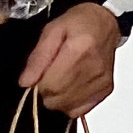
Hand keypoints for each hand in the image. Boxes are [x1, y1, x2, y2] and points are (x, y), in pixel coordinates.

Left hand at [19, 3, 120, 117]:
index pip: (50, 86)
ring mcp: (102, 81)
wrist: (106, 22)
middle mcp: (95, 68)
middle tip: (50, 74)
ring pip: (66, 107)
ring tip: (61, 78)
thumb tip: (25, 83)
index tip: (39, 74)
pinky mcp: (106, 89)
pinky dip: (71, 103)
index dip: (38, 83)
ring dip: (58, 98)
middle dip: (46, 92)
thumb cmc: (78, 23)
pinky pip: (79, 110)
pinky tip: (72, 86)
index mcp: (80, 50)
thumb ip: (38, 57)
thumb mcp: (52, 31)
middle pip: (58, 99)